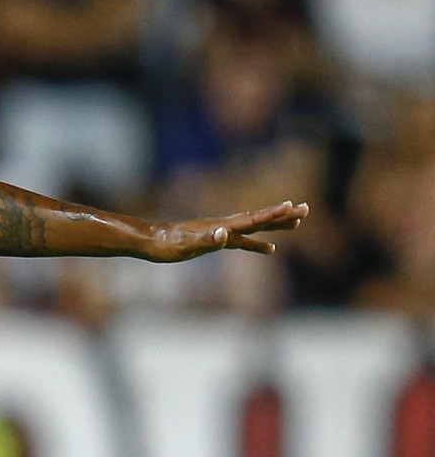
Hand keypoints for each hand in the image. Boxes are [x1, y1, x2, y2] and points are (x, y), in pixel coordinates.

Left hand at [147, 201, 309, 262]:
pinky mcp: (215, 240)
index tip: (293, 207)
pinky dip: (258, 245)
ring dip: (275, 226)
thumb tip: (224, 234)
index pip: (252, 220)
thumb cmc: (167, 244)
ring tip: (297, 223)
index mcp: (221, 226)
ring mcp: (221, 233)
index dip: (273, 214)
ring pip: (254, 228)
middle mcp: (224, 226)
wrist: (150, 241)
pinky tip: (270, 250)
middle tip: (306, 209)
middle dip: (282, 216)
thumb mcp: (186, 244)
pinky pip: (244, 242)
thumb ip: (206, 239)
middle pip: (259, 219)